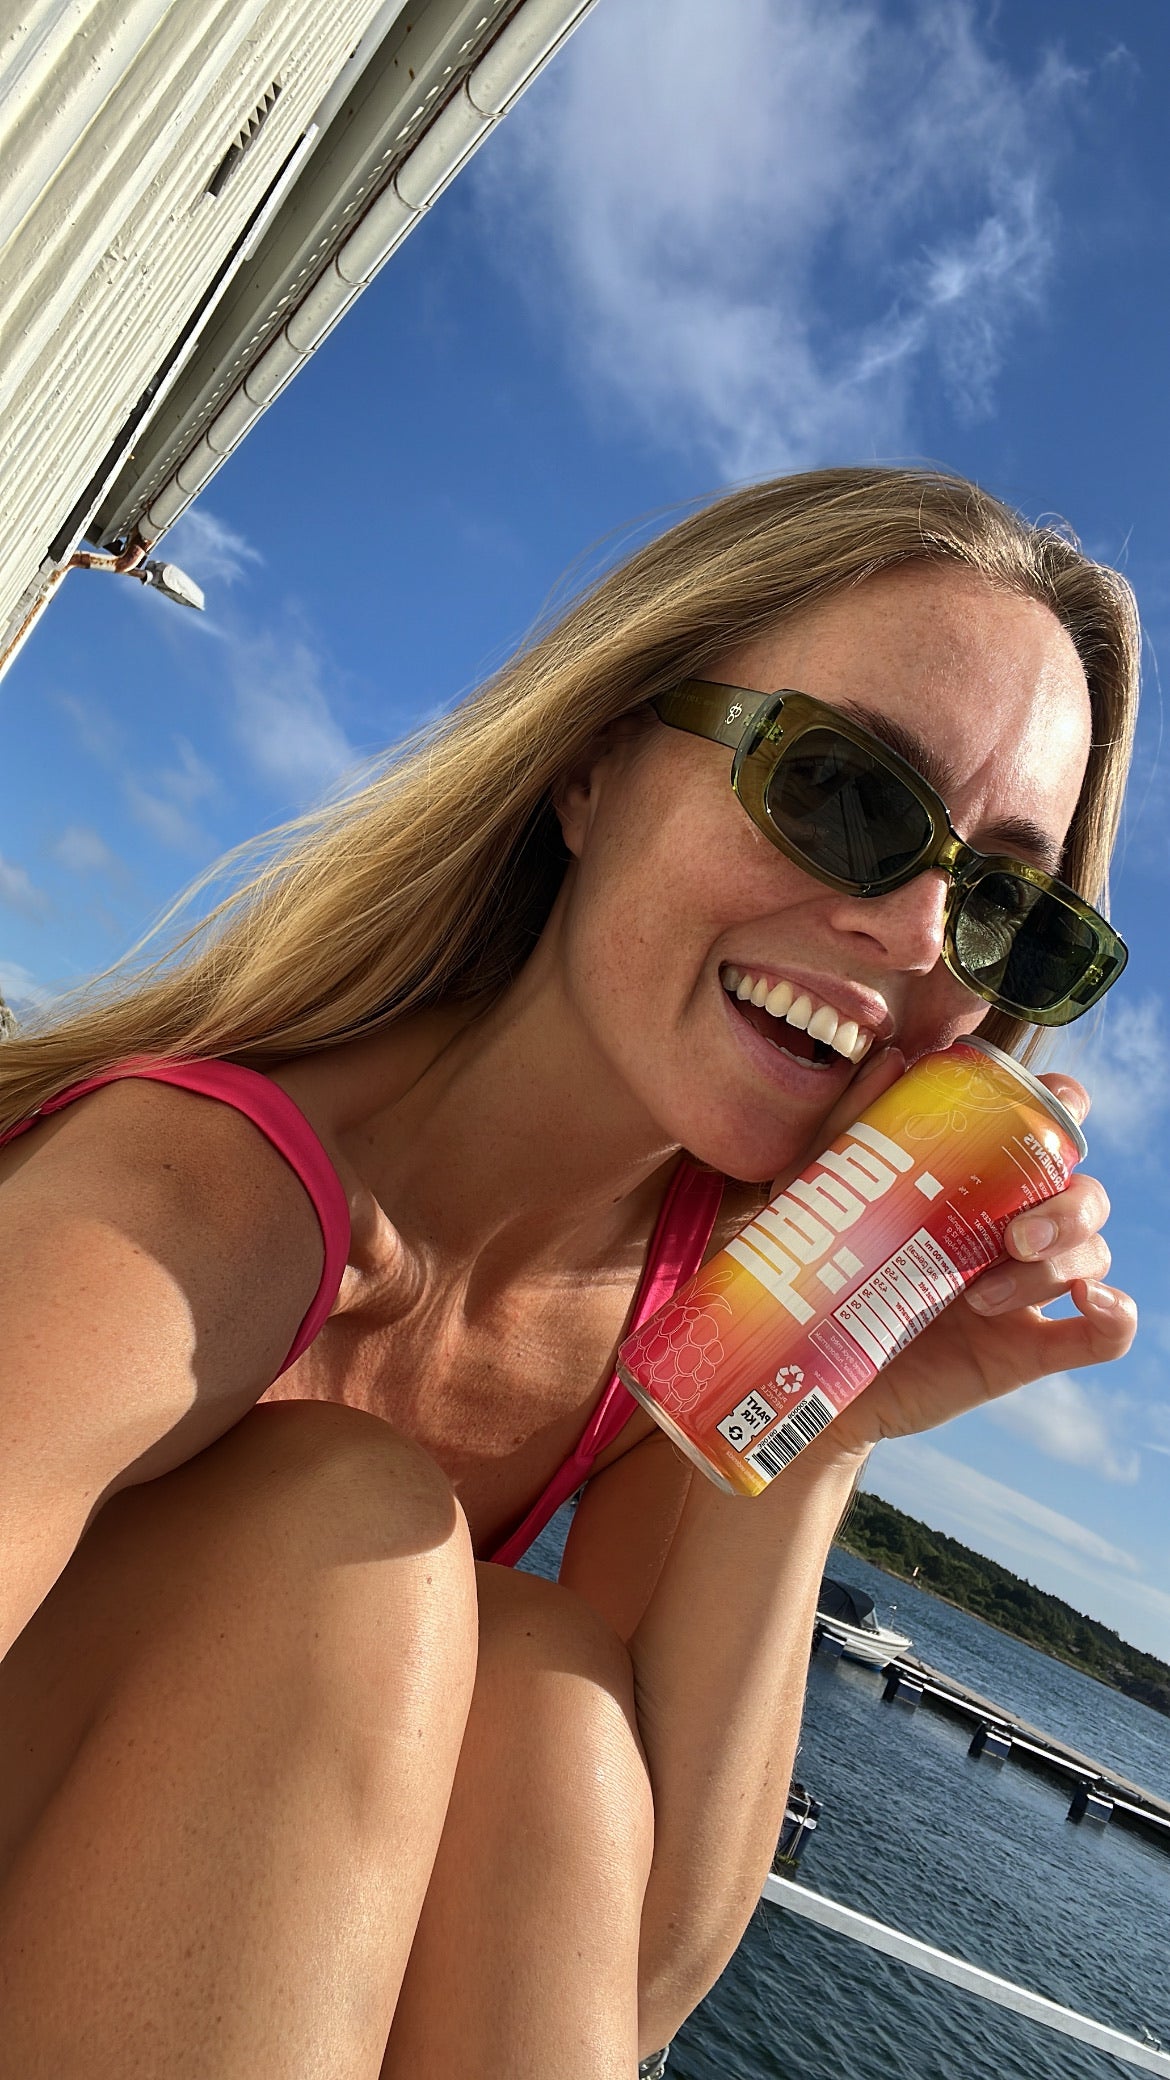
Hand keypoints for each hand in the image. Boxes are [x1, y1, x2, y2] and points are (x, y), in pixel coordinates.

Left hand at [769, 1047, 1137, 1464]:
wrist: (807, 1365)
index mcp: (978, 1182)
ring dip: (1058, 1267)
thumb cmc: (822, 1266)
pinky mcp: (1027, 1349)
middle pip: (1085, 1193)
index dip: (1066, 1107)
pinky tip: (1094, 1303)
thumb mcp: (823, 1191)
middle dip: (1067, 1208)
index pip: (1047, 1130)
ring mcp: (1027, 1289)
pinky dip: (1117, 1315)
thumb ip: (854, 1126)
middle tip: (1011, 1236)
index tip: (1051, 1108)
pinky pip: (1105, 1333)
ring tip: (980, 1296)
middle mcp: (1013, 1227)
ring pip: (1092, 1255)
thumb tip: (895, 1061)